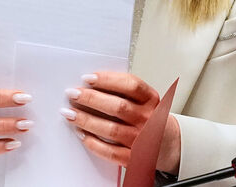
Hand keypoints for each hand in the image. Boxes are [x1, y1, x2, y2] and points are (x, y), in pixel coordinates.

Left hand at [62, 71, 181, 173]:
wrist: (166, 142)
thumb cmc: (147, 116)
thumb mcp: (142, 98)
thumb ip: (122, 90)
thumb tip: (90, 83)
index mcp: (151, 100)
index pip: (131, 85)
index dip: (108, 80)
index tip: (87, 78)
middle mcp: (148, 119)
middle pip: (118, 107)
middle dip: (91, 99)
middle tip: (72, 94)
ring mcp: (142, 140)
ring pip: (112, 130)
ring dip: (87, 121)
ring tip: (70, 113)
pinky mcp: (133, 158)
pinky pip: (111, 152)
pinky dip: (93, 143)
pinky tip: (81, 134)